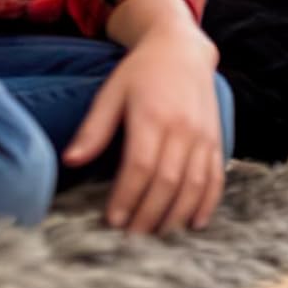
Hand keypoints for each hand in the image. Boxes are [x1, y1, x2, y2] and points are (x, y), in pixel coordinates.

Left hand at [63, 22, 225, 234]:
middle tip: (131, 238)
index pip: (140, 167)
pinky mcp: (216, 139)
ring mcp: (204, 134)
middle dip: (149, 214)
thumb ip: (94, 128)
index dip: (127, 197)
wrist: (183, 50)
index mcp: (153, 116)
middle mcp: (183, 128)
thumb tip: (71, 160)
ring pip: (194, 184)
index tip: (112, 220)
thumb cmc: (141, 72)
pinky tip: (195, 222)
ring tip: (157, 235)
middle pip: (168, 181)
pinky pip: (215, 176)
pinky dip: (208, 202)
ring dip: (176, 214)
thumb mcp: (111, 93)